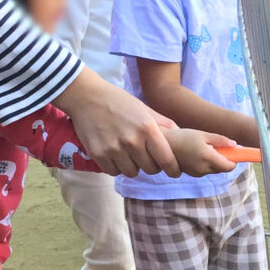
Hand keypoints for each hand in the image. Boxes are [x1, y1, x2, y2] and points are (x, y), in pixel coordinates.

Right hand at [55, 68, 179, 177]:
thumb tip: (182, 136)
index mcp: (147, 128)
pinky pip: (114, 172)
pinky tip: (115, 154)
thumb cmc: (119, 102)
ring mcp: (113, 149)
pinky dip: (116, 167)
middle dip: (151, 165)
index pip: (166, 159)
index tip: (174, 172)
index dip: (173, 169)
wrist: (87, 97)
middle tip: (147, 157)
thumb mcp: (145, 109)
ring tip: (129, 154)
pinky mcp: (98, 155)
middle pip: (150, 169)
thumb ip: (164, 124)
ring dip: (133, 166)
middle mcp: (131, 141)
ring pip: (132, 172)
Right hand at [163, 128, 236, 177]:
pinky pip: (204, 170)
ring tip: (203, 149)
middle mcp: (203, 168)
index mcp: (207, 157)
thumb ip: (220, 140)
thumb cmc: (184, 136)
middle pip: (221, 168)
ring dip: (214, 162)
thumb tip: (235, 145)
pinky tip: (196, 154)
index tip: (235, 153)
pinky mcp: (191, 174)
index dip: (234, 160)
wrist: (164, 144)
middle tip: (217, 147)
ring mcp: (196, 173)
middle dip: (223, 159)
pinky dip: (205, 164)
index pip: (228, 166)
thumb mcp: (204, 135)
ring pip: (213, 170)